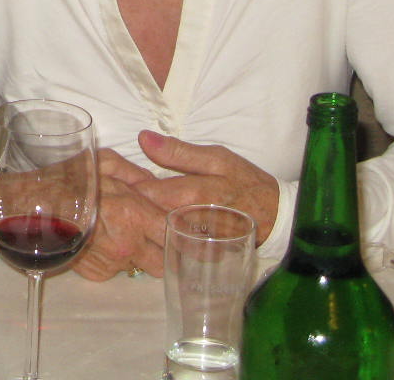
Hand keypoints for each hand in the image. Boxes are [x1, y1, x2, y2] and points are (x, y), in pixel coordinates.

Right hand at [73, 149, 170, 280]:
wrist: (31, 205)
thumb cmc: (67, 179)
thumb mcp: (106, 162)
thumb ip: (138, 174)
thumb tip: (157, 185)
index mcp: (135, 214)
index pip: (174, 235)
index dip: (178, 232)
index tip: (177, 227)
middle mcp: (128, 244)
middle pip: (164, 262)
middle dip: (160, 250)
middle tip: (150, 234)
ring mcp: (112, 263)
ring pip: (138, 266)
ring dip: (134, 254)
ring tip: (116, 232)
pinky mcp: (96, 274)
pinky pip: (115, 271)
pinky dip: (112, 259)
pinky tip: (99, 241)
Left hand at [131, 130, 279, 244]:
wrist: (275, 217)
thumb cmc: (244, 182)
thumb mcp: (217, 158)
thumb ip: (179, 152)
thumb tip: (144, 138)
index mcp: (192, 194)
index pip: (146, 191)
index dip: (128, 183)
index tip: (118, 177)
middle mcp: (190, 223)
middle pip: (147, 215)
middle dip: (131, 203)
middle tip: (121, 191)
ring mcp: (193, 243)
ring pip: (155, 231)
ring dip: (142, 219)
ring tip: (133, 206)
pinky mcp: (197, 255)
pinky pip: (168, 245)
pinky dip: (156, 234)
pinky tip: (151, 224)